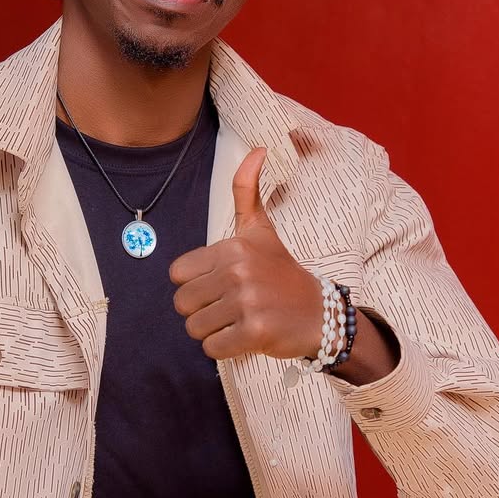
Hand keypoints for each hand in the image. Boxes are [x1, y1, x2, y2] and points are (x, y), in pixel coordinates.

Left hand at [168, 146, 324, 360]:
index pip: (178, 274)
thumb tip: (258, 148)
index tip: (220, 285)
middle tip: (229, 308)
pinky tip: (244, 337)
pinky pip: (211, 348)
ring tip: (238, 321)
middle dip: (201, 311)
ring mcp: (247, 303)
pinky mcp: (254, 332)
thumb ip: (248, 192)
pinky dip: (223, 349)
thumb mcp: (262, 230)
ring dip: (212, 331)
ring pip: (194, 328)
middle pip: (182, 304)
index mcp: (233, 247)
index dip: (194, 284)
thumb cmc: (282, 273)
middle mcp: (239, 272)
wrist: (320, 314)